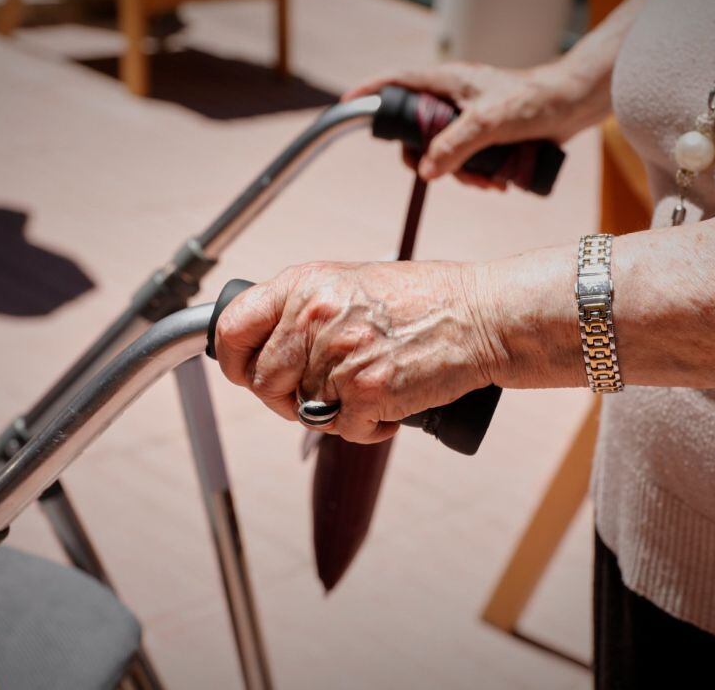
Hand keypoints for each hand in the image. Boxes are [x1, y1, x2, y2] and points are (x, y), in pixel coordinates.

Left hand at [212, 260, 503, 443]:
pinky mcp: (366, 392)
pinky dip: (368, 427)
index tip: (244, 372)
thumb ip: (306, 309)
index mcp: (305, 285)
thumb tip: (270, 345)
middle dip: (284, 399)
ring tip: (368, 389)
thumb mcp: (352, 283)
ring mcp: (338, 357)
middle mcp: (313, 318)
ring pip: (305, 410)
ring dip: (333, 412)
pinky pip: (344, 430)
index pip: (233, 327)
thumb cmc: (426, 300)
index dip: (232, 360)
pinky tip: (391, 405)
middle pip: (263, 381)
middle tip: (318, 395)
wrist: (481, 315)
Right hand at [343, 62, 597, 188]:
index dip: (372, 92)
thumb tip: (426, 171)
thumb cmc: (534, 101)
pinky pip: (468, 160)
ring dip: (462, 175)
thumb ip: (453, 146)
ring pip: (445, 153)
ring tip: (489, 183)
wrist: (575, 104)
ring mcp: (470, 118)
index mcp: (447, 82)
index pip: (398, 82)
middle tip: (442, 174)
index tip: (349, 104)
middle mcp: (454, 99)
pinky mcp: (488, 136)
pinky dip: (478, 175)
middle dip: (430, 161)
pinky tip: (499, 183)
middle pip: (418, 132)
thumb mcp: (488, 124)